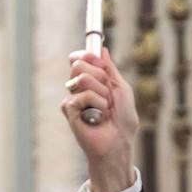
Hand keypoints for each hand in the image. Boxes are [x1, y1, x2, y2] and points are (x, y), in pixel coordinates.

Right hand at [61, 47, 138, 191]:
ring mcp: (72, 98)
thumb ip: (110, 69)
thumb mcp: (121, 89)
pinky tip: (98, 117)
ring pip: (82, 77)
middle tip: (108, 92)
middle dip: (99, 75)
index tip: (97, 59)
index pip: (79, 59)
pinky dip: (97, 104)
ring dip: (101, 92)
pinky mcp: (68, 109)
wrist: (119, 142)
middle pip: (79, 63)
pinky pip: (83, 95)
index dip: (87, 54)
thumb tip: (102, 49)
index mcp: (91, 82)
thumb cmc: (123, 120)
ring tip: (105, 108)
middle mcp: (79, 89)